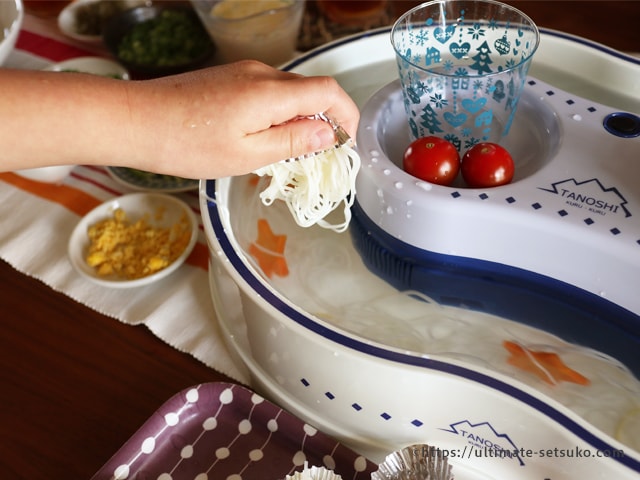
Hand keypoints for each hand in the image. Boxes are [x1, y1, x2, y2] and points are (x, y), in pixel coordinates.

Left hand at [128, 60, 359, 177]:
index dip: (347, 116)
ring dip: (299, 118)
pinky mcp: (230, 77)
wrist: (136, 120)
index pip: (328, 92)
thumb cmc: (187, 144)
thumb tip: (328, 133)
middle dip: (324, 120)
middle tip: (318, 156)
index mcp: (270, 92)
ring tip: (287, 153)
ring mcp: (244, 72)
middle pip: (310, 91)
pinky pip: (268, 92)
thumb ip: (292, 142)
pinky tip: (262, 137)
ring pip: (289, 92)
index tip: (347, 143)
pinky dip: (278, 113)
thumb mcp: (246, 155)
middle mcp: (262, 74)